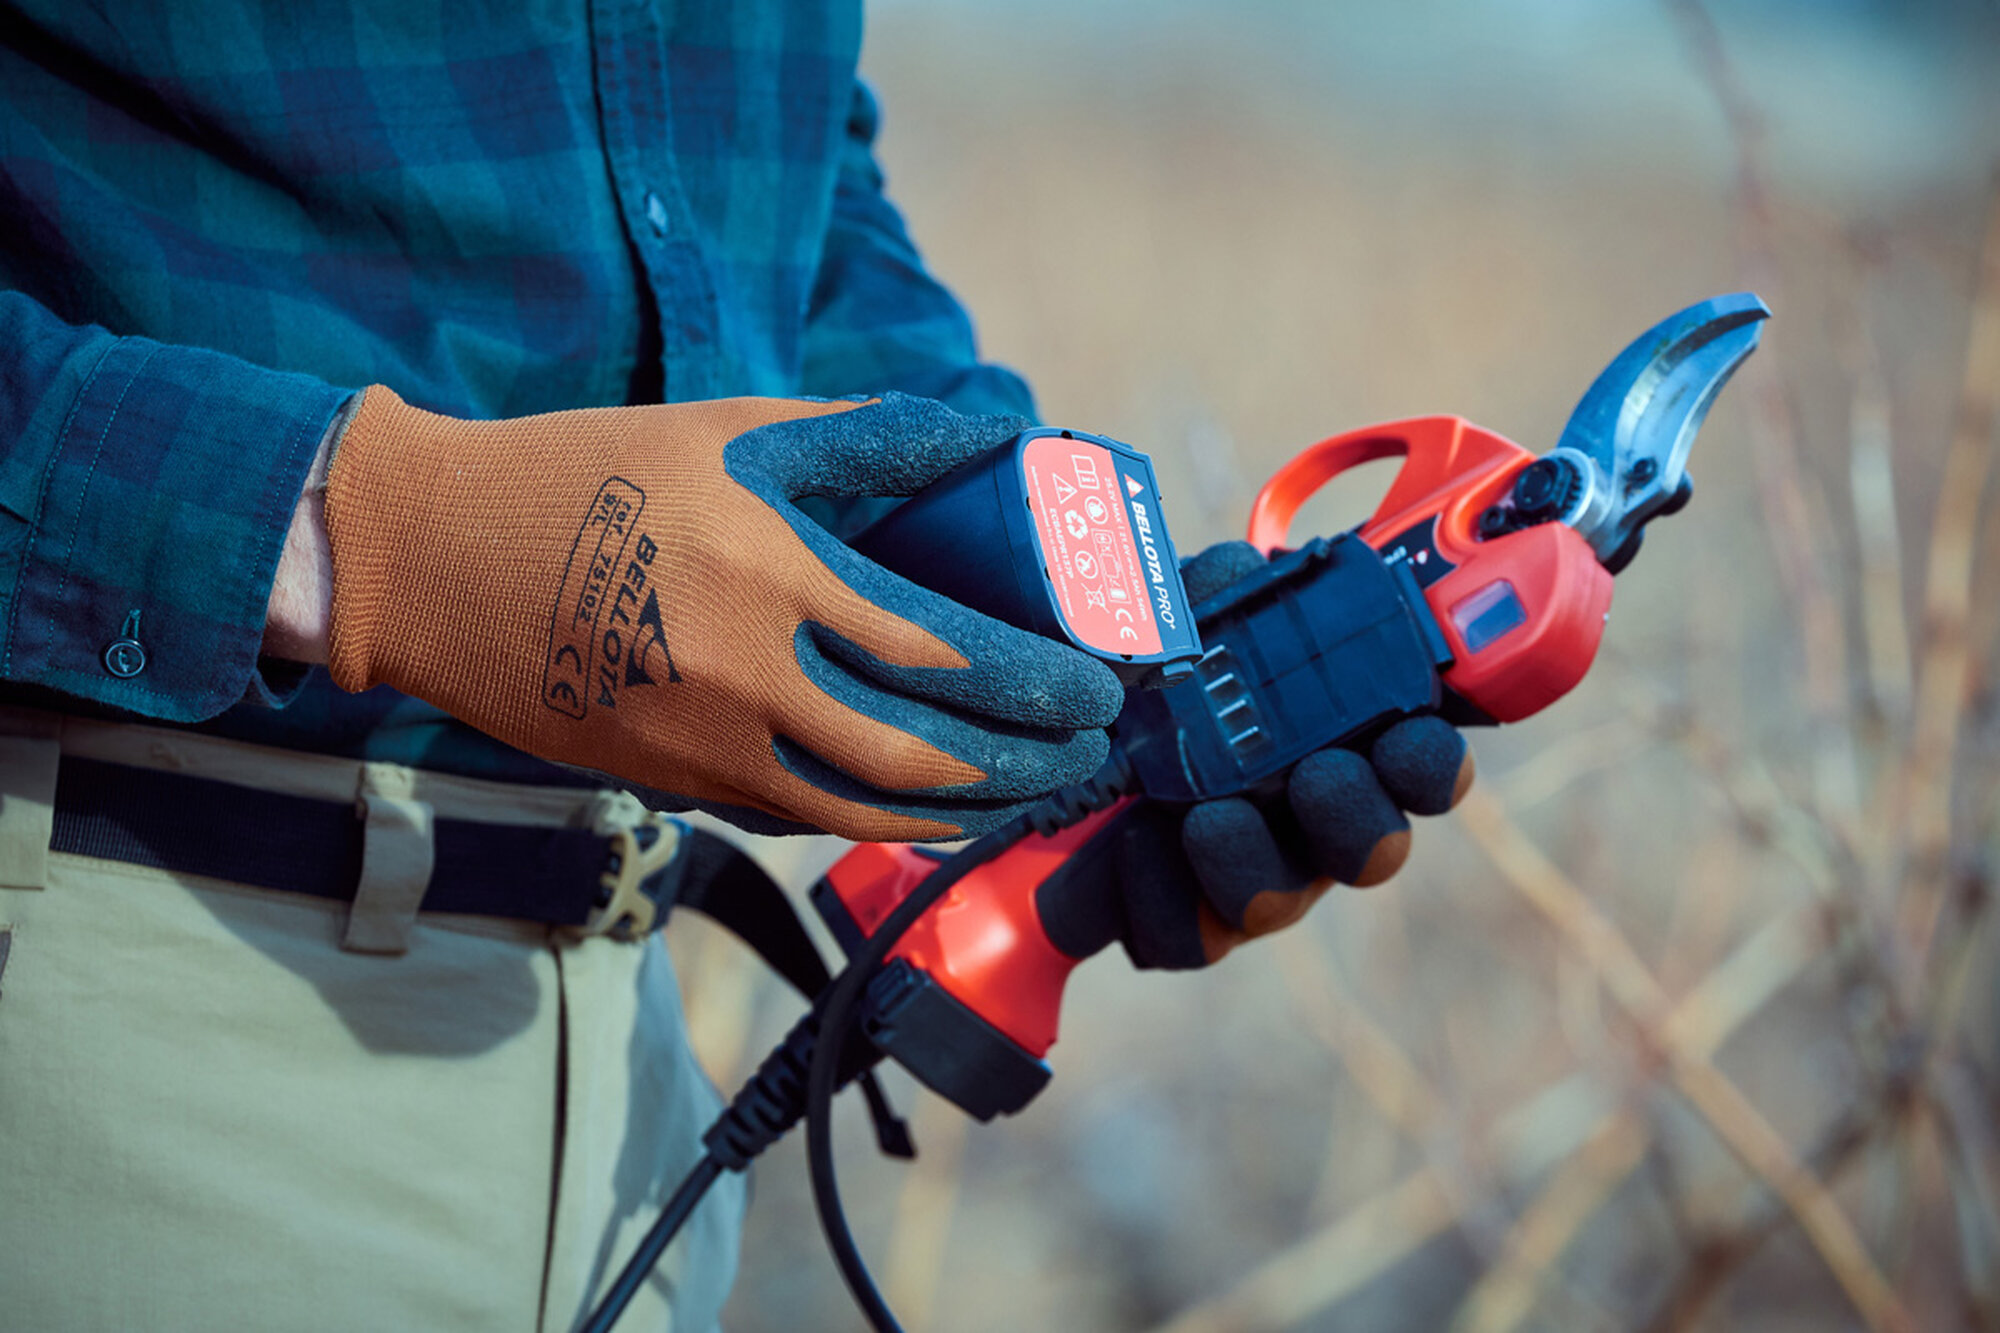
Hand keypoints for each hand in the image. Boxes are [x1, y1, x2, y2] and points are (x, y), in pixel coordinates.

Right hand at [321, 390, 1122, 840]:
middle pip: (925, 753)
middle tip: (1089, 751)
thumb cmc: (590, 472)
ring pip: (870, 812)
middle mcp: (746, 677)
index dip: (1039, 682)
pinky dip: (882, 819)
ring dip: (970, 811)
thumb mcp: (734, 429)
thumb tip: (993, 437)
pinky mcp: (673, 786)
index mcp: (771, 573)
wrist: (428, 559)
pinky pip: (804, 816)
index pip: (944, 651)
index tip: (1099, 689)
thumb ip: (871, 439)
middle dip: (1030, 763)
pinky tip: (930, 804)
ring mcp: (706, 748)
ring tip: (1034, 793)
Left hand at [1036, 541, 1473, 968]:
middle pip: (1373, 849)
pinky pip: (1187, 937)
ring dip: (1252, 863)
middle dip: (1355, 818)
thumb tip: (1237, 573)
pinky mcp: (1184, 925)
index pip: (1420, 762)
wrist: (1051, 747)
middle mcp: (1307, 820)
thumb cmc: (1147, 675)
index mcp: (1336, 741)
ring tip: (1210, 817)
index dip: (1431, 760)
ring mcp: (1252, 879)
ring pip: (1279, 902)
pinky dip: (1159, 892)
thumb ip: (1215, 589)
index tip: (1407, 734)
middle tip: (1318, 775)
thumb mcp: (1177, 618)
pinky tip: (1131, 844)